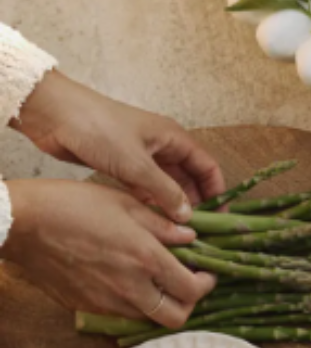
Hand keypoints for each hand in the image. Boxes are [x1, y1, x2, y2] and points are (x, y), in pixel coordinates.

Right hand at [1, 180, 216, 325]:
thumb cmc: (72, 205)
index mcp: (145, 258)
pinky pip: (121, 313)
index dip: (206, 284)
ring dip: (161, 304)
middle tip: (186, 284)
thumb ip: (163, 224)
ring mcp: (107, 302)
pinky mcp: (87, 307)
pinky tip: (127, 281)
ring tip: (157, 280)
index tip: (206, 272)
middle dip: (189, 304)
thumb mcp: (124, 203)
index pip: (192, 289)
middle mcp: (130, 288)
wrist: (22, 224)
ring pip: (149, 319)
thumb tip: (192, 238)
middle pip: (176, 318)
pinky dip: (134, 303)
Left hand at [12, 71, 225, 222]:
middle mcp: (161, 146)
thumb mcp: (136, 164)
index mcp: (173, 138)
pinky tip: (153, 223)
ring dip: (173, 206)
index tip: (219, 219)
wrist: (53, 115)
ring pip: (167, 186)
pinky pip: (146, 189)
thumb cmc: (98, 130)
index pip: (207, 167)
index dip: (217, 192)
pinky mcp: (122, 165)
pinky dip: (152, 204)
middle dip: (196, 203)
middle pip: (189, 179)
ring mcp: (141, 156)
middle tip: (198, 232)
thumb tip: (187, 217)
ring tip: (177, 233)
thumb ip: (165, 192)